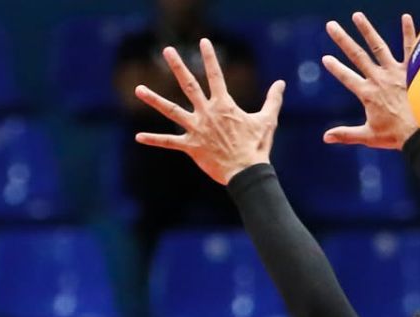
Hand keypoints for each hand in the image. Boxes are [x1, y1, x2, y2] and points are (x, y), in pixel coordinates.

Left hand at [134, 40, 285, 184]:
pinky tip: (138, 137)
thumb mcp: (267, 121)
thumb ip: (272, 100)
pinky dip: (154, 140)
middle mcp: (207, 113)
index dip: (210, 58)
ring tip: (138, 89)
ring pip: (171, 111)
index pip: (216, 76)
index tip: (203, 42)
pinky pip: (169, 142)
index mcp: (224, 106)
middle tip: (168, 50)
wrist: (247, 172)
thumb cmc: (257, 146)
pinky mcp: (191, 146)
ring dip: (154, 99)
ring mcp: (197, 129)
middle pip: (189, 85)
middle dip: (178, 66)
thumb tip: (281, 83)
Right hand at [321, 11, 419, 148]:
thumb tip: (325, 137)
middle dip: (342, 40)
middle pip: (357, 56)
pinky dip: (408, 32)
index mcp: (367, 94)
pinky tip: (405, 16)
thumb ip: (346, 134)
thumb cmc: (397, 137)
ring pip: (378, 47)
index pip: (346, 77)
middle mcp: (379, 79)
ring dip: (367, 30)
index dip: (335, 67)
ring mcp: (395, 73)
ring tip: (357, 16)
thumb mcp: (368, 136)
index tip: (326, 58)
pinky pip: (410, 48)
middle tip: (331, 26)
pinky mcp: (411, 71)